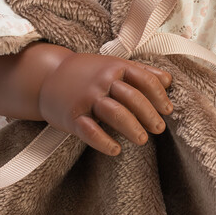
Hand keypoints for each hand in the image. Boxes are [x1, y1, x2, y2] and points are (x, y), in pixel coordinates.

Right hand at [38, 52, 173, 155]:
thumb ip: (141, 72)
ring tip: (142, 140)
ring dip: (132, 127)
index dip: (159, 95)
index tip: (168, 109)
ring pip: (115, 113)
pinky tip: (116, 150)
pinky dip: (104, 142)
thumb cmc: (86, 72)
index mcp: (115, 66)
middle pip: (132, 97)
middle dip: (149, 114)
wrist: (46, 76)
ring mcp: (87, 98)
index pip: (144, 79)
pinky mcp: (72, 116)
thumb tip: (169, 81)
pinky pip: (90, 131)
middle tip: (159, 128)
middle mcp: (102, 81)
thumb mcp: (113, 64)